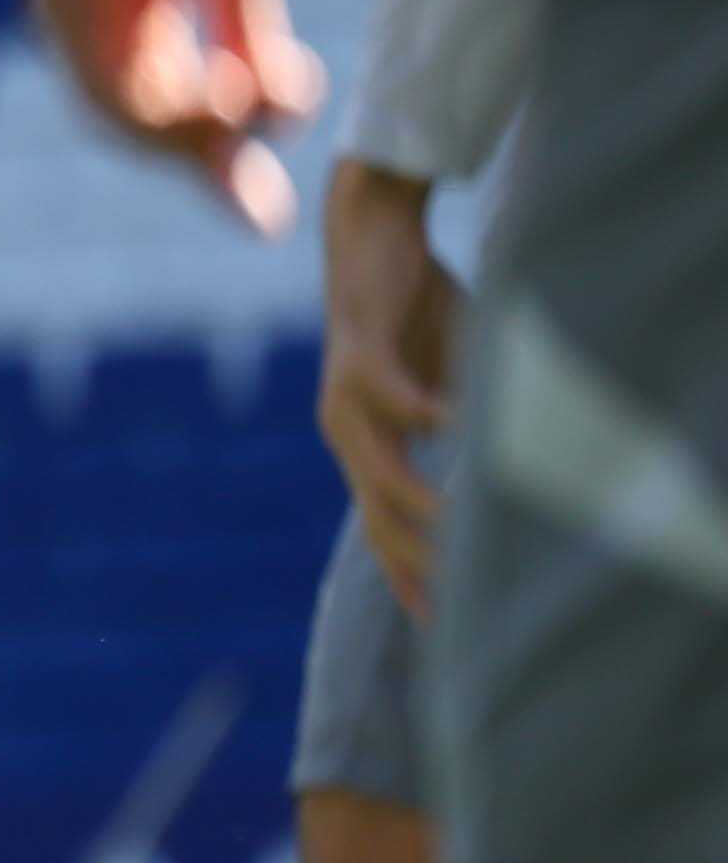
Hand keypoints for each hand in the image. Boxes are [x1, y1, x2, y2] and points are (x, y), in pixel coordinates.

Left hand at [30, 0, 326, 233]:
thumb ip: (249, 36)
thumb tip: (276, 108)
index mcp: (137, 19)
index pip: (175, 110)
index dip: (223, 159)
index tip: (269, 218)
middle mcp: (97, 29)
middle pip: (148, 130)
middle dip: (210, 167)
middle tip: (261, 209)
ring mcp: (73, 20)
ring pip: (123, 123)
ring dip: (190, 143)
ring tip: (248, 128)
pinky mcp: (64, 3)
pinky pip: (106, 89)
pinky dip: (161, 114)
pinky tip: (217, 109)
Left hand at [315, 154, 462, 616]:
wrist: (373, 239)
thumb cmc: (416, 314)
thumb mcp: (454, 384)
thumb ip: (474, 427)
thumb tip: (515, 468)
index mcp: (370, 444)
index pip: (384, 526)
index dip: (406, 574)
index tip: (435, 623)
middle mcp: (349, 432)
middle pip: (378, 516)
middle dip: (413, 562)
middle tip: (452, 605)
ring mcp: (347, 399)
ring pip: (378, 468)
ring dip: (416, 505)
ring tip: (455, 538)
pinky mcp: (358, 354)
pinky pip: (392, 396)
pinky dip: (424, 414)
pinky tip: (456, 430)